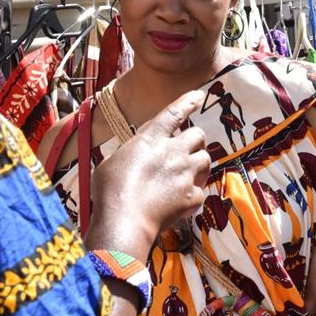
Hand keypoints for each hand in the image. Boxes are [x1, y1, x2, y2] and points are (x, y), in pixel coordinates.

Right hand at [90, 90, 208, 256]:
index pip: (174, 113)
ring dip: (199, 164)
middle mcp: (173, 152)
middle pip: (198, 135)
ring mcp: (185, 173)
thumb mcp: (111, 163)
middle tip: (188, 149)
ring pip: (206, 159)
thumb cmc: (110, 191)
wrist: (124, 220)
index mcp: (151, 139)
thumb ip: (128, 155)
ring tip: (189, 173)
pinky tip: (182, 202)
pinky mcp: (191, 196)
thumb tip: (130, 159)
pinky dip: (192, 196)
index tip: (199, 96)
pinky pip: (200, 191)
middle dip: (195, 140)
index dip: (188, 102)